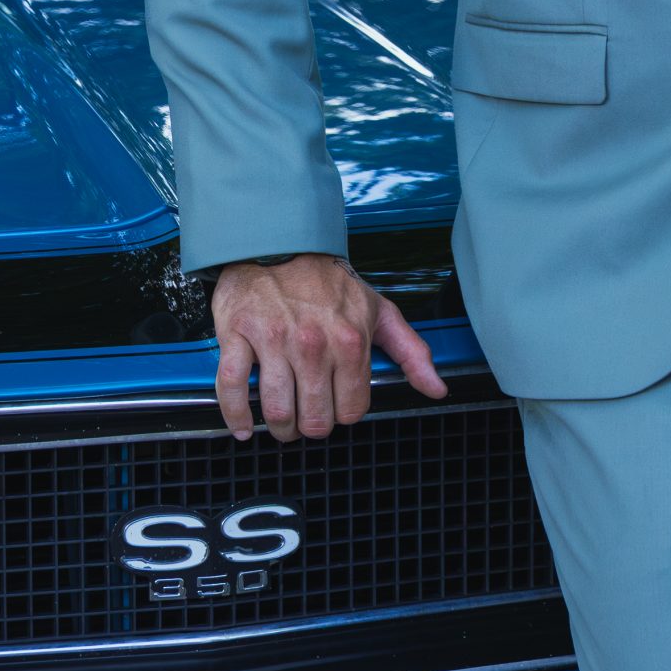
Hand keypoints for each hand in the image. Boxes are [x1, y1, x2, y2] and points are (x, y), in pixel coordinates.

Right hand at [210, 254, 447, 441]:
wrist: (282, 242)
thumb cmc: (329, 281)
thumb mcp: (379, 311)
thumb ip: (411, 352)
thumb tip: (438, 388)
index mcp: (350, 341)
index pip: (351, 410)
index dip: (343, 414)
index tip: (335, 406)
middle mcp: (313, 344)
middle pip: (314, 419)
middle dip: (312, 427)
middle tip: (307, 419)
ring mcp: (273, 340)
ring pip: (277, 410)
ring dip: (280, 428)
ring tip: (282, 424)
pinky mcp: (238, 335)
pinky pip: (232, 388)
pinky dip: (236, 416)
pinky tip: (244, 428)